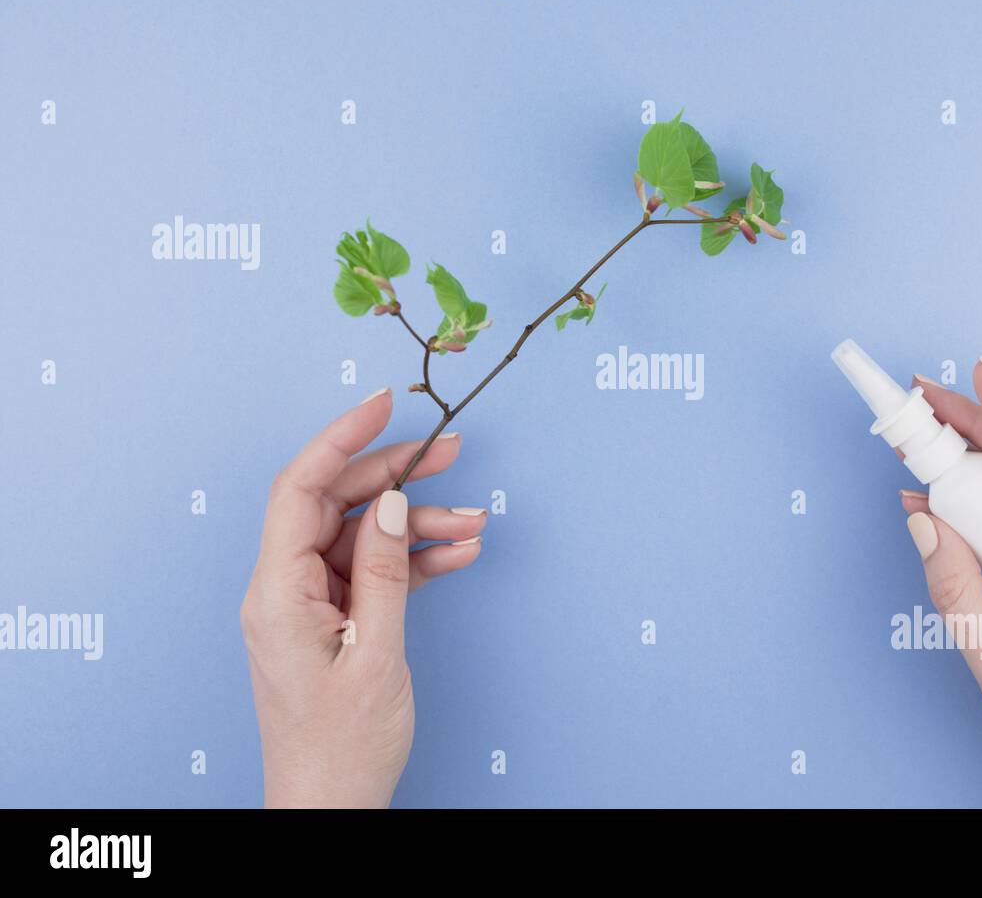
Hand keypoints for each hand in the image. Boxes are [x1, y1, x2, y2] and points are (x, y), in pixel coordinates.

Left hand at [240, 388, 485, 807]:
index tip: (384, 404)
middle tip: (452, 450)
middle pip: (338, 504)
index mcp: (277, 592)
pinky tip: (459, 552)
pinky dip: (418, 560)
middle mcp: (286, 587)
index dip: (341, 438)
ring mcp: (311, 602)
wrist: (332, 806)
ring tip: (476, 521)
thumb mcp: (375, 654)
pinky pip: (376, 569)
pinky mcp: (337, 617)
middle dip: (396, 474)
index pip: (301, 489)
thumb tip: (393, 504)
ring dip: (421, 524)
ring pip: (366, 535)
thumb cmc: (342, 746)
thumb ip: (385, 572)